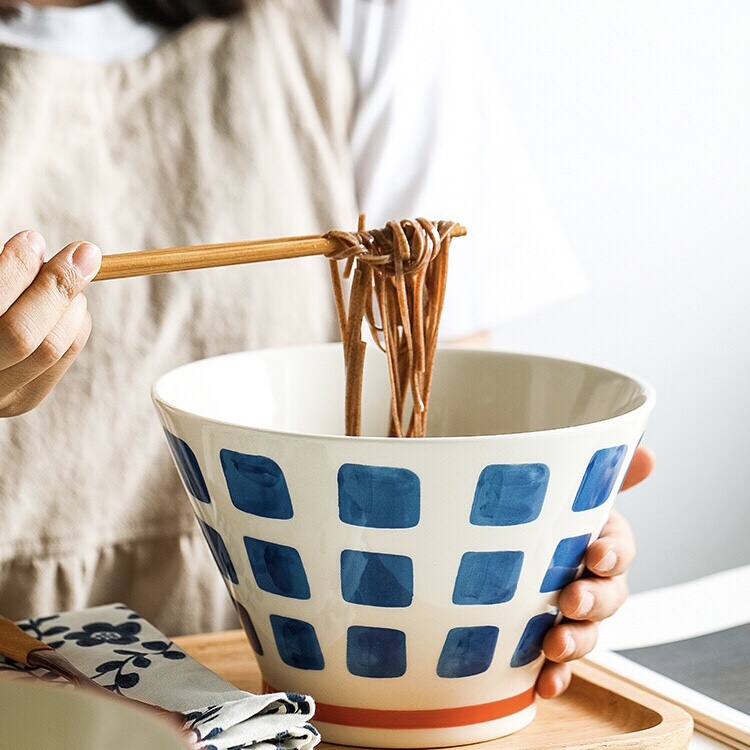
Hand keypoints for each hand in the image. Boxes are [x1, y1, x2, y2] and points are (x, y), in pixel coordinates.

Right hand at [0, 231, 100, 416]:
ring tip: (63, 278)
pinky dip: (76, 319)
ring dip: (70, 303)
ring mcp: (2, 397)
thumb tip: (36, 246)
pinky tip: (67, 303)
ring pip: (54, 346)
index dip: (15, 271)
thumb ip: (5, 274)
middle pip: (25, 335)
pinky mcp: (27, 399)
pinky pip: (68, 352)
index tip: (33, 239)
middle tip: (80, 253)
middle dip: (57, 287)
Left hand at [535, 445, 655, 697]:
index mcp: (594, 543)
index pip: (619, 549)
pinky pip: (559, 665)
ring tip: (554, 643)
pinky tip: (543, 683)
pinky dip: (556, 676)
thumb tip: (647, 454)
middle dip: (595, 600)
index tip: (596, 554)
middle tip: (570, 599)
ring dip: (577, 641)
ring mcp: (569, 615)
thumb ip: (594, 476)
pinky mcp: (545, 642)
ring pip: (588, 633)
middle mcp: (589, 580)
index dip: (613, 553)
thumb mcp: (554, 494)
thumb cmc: (530, 522)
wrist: (485, 555)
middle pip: (610, 596)